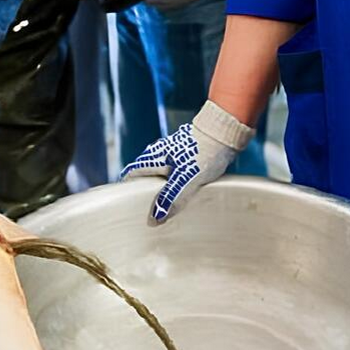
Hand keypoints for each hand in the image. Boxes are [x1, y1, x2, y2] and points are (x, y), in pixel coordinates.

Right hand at [120, 101, 253, 222]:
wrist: (224, 133)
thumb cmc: (205, 152)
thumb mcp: (186, 180)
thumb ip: (171, 198)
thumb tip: (157, 217)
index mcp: (155, 157)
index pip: (132, 172)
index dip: (127, 185)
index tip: (125, 198)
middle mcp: (161, 152)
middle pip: (144, 171)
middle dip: (142, 187)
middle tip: (144, 204)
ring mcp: (174, 151)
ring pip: (159, 169)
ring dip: (159, 183)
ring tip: (162, 200)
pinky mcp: (186, 152)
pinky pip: (173, 168)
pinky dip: (172, 179)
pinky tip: (181, 187)